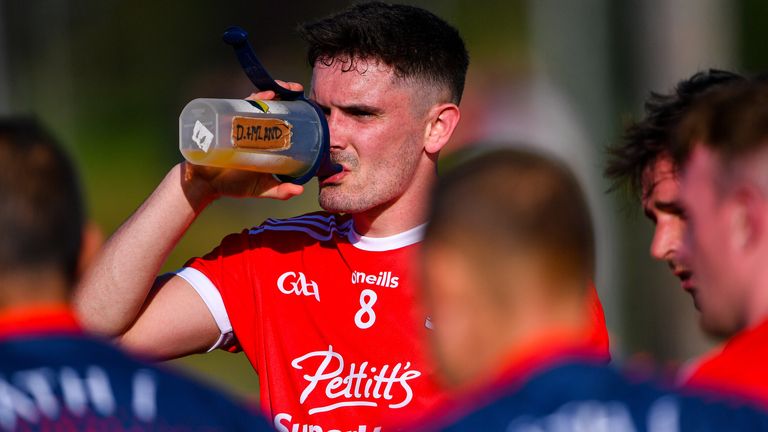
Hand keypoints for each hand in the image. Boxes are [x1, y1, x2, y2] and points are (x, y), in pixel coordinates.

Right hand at [182, 80, 305, 207]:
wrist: (204, 183)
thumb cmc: (232, 184)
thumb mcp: (261, 188)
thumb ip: (279, 191)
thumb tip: (300, 191)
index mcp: (265, 140)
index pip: (282, 120)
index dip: (295, 109)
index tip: (308, 104)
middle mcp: (254, 129)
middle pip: (273, 106)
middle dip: (285, 93)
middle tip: (296, 90)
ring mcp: (241, 124)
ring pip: (258, 102)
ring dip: (271, 92)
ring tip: (282, 90)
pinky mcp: (227, 122)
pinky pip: (240, 105)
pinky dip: (254, 99)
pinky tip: (265, 97)